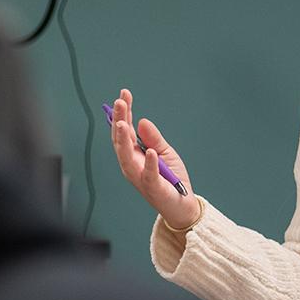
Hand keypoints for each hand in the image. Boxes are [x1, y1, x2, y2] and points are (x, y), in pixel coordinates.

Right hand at [109, 88, 200, 228]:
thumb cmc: (171, 179)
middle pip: (121, 140)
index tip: (124, 94)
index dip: (124, 112)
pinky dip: (148, 163)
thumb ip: (153, 138)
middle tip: (119, 102)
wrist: (181, 204)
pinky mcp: (152, 187)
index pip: (125, 130)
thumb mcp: (165, 153)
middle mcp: (132, 164)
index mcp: (135, 154)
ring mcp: (140, 176)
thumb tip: (142, 120)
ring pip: (126, 157)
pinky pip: (149, 174)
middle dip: (119, 120)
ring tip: (123, 123)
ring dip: (124, 140)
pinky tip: (149, 151)